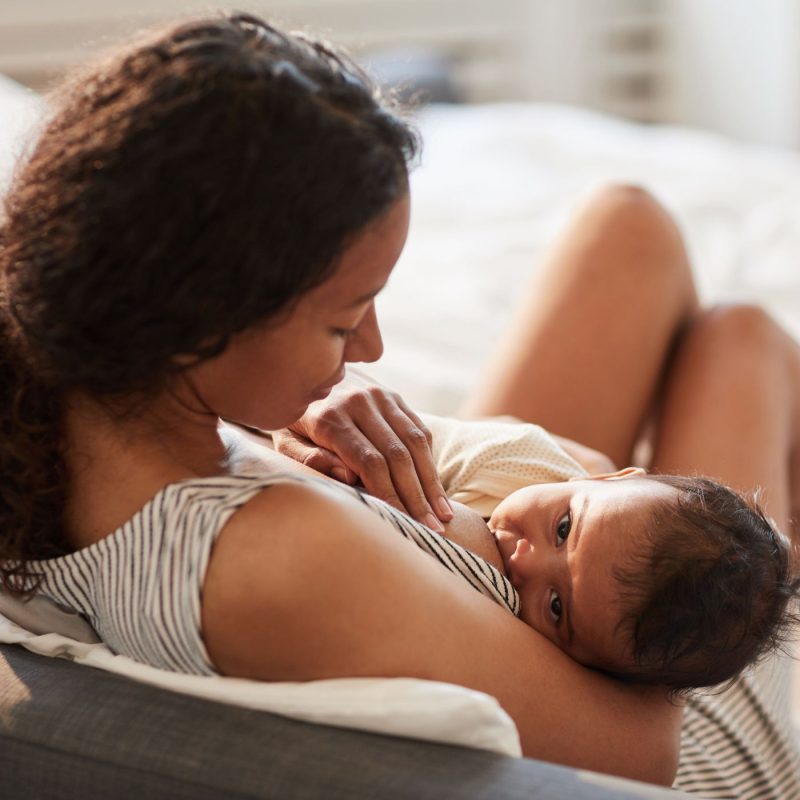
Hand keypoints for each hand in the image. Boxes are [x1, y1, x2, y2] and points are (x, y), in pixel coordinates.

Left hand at [271, 371, 453, 530]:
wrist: (303, 380)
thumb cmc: (293, 424)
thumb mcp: (285, 442)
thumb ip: (308, 459)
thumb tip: (347, 477)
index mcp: (330, 417)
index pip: (370, 461)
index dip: (390, 494)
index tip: (404, 522)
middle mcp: (359, 402)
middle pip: (397, 455)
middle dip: (416, 496)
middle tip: (433, 529)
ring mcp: (380, 397)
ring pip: (415, 443)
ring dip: (432, 482)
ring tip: (444, 515)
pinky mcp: (394, 397)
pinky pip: (419, 430)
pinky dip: (430, 461)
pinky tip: (436, 490)